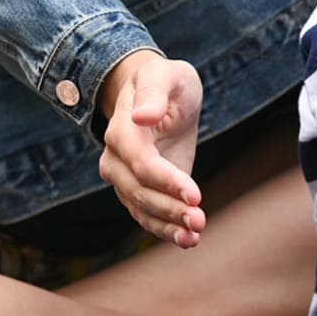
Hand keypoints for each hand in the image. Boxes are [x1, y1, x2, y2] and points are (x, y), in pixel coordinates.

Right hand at [96, 49, 206, 248]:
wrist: (158, 95)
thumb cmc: (164, 80)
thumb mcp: (166, 75)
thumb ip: (155, 94)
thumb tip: (143, 117)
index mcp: (122, 129)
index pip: (141, 162)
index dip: (166, 181)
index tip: (195, 194)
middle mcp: (116, 158)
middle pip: (138, 191)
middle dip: (169, 209)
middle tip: (200, 220)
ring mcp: (125, 178)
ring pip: (141, 209)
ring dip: (167, 226)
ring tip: (194, 237)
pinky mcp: (141, 191)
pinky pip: (147, 216)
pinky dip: (165, 231)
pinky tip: (188, 240)